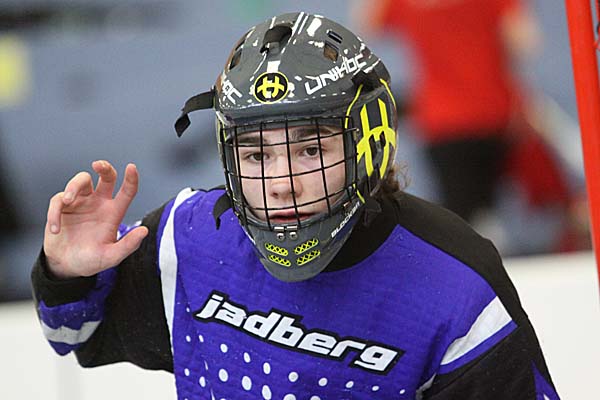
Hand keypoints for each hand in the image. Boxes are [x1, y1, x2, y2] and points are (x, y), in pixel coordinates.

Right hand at [44, 161, 148, 278]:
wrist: (67, 266)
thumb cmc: (91, 260)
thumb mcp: (111, 257)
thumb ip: (127, 245)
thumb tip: (144, 231)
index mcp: (114, 212)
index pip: (127, 191)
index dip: (131, 178)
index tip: (131, 167)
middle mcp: (99, 203)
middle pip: (105, 177)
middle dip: (104, 168)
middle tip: (97, 165)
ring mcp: (81, 203)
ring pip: (80, 181)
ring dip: (73, 186)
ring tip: (68, 200)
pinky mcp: (62, 207)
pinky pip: (58, 200)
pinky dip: (54, 212)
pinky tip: (55, 229)